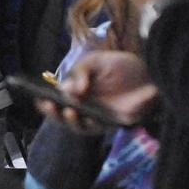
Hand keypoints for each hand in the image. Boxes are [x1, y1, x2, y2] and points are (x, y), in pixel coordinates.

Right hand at [35, 51, 158, 132]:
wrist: (150, 72)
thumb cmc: (119, 66)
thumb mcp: (95, 61)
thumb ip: (80, 72)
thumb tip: (67, 89)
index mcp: (76, 93)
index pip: (56, 101)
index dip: (45, 103)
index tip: (38, 99)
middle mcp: (85, 108)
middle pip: (64, 118)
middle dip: (55, 114)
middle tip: (52, 106)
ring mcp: (100, 117)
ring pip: (81, 127)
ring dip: (73, 121)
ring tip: (70, 111)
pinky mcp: (116, 123)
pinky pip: (103, 127)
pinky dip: (95, 123)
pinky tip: (92, 116)